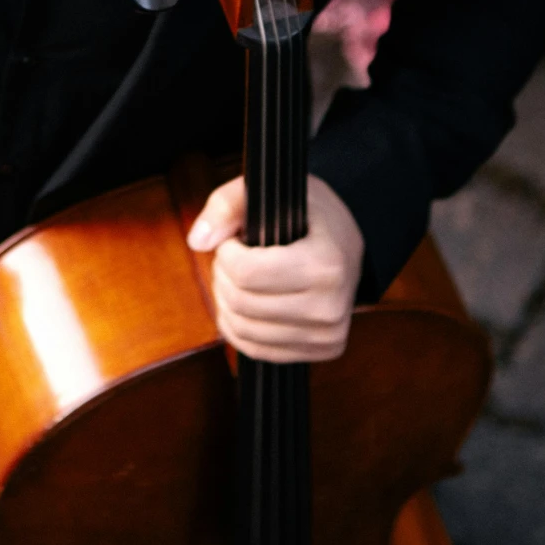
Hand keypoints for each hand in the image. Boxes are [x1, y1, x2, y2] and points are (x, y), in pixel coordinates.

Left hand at [186, 173, 362, 361]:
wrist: (347, 246)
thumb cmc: (307, 216)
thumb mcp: (270, 192)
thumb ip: (227, 205)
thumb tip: (197, 241)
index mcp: (326, 264)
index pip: (247, 272)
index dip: (226, 253)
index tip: (233, 241)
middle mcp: (330, 306)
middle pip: (241, 302)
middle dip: (223, 276)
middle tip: (231, 258)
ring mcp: (327, 334)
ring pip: (244, 330)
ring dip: (226, 302)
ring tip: (237, 278)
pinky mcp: (321, 351)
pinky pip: (255, 350)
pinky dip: (236, 327)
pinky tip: (241, 303)